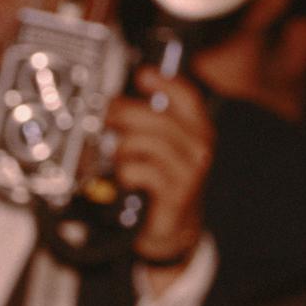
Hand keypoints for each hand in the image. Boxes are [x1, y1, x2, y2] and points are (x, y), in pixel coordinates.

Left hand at [108, 67, 213, 264]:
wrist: (173, 231)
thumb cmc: (164, 189)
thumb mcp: (163, 153)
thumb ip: (151, 128)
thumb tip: (119, 106)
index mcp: (198, 131)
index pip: (186, 96)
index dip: (164, 83)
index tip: (142, 74)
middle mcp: (199, 147)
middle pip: (159, 118)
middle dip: (126, 112)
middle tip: (107, 114)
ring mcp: (189, 170)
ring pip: (149, 143)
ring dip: (123, 147)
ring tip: (116, 155)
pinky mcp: (175, 192)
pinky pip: (143, 171)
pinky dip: (126, 172)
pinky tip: (124, 178)